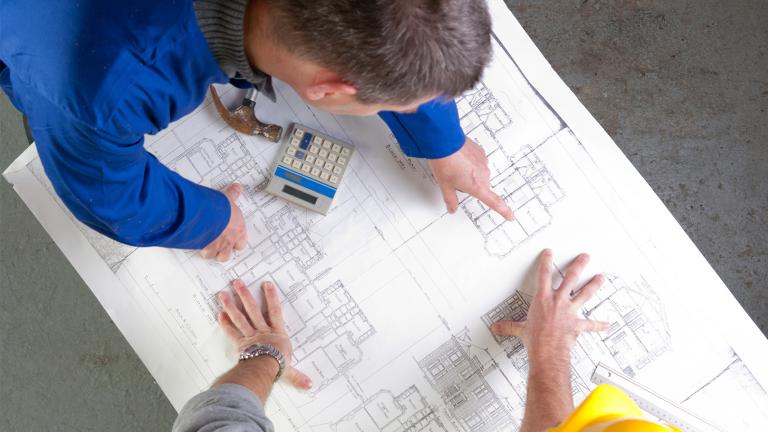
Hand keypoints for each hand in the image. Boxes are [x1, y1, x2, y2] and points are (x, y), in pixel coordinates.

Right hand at [201, 183, 247, 261]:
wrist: (206, 214)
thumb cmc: (219, 207)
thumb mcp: (227, 198)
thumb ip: (232, 194)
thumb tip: (237, 188)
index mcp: (238, 228)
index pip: (243, 240)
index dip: (237, 239)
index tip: (233, 236)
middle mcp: (231, 239)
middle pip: (234, 250)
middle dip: (228, 248)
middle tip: (222, 243)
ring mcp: (220, 245)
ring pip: (221, 256)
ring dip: (216, 253)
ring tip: (211, 248)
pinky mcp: (207, 248)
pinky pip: (206, 254)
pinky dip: (203, 251)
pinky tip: (200, 246)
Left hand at [217, 279, 311, 389]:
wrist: (262, 371)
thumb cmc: (277, 368)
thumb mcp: (290, 371)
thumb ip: (298, 376)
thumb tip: (309, 385)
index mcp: (277, 334)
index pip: (275, 312)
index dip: (271, 297)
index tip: (266, 284)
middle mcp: (263, 332)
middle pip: (253, 310)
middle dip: (245, 295)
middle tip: (237, 282)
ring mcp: (250, 336)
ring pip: (240, 318)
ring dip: (231, 305)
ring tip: (222, 294)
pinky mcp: (240, 344)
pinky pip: (231, 332)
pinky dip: (225, 324)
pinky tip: (219, 313)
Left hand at [428, 138, 513, 219]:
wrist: (445, 143)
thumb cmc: (445, 163)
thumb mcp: (445, 186)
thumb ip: (451, 200)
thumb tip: (452, 208)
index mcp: (476, 186)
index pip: (494, 202)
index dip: (503, 210)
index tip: (510, 216)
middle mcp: (483, 175)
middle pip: (482, 186)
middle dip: (471, 186)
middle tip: (456, 180)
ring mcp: (483, 163)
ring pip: (480, 174)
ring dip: (471, 173)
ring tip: (456, 168)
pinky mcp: (481, 153)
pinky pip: (478, 162)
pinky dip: (471, 163)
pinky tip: (460, 159)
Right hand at [491, 249, 607, 360]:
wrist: (547, 350)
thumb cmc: (535, 338)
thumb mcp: (519, 330)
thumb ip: (509, 326)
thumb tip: (497, 327)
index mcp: (542, 299)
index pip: (543, 275)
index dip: (546, 261)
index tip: (549, 253)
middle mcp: (558, 301)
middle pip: (571, 278)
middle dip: (578, 266)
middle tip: (585, 257)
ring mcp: (570, 311)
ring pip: (584, 294)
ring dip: (593, 285)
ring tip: (601, 277)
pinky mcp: (577, 324)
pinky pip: (590, 324)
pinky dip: (598, 325)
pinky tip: (606, 324)